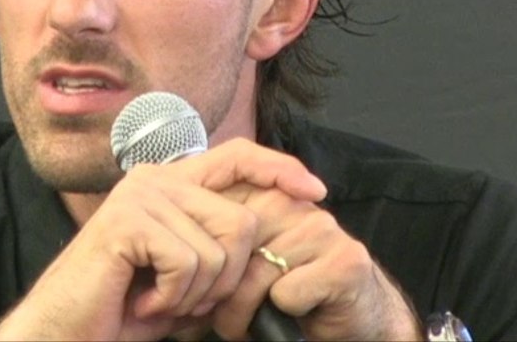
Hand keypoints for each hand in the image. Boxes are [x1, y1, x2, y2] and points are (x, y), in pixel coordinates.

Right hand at [0, 140, 326, 340]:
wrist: (68, 335)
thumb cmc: (126, 311)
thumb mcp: (190, 278)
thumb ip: (225, 250)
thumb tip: (283, 229)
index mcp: (171, 184)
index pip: (238, 156)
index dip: (279, 168)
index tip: (314, 192)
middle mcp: (156, 180)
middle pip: (242, 219)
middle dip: (227, 278)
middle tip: (185, 299)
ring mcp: (140, 196)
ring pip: (220, 249)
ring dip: (197, 294)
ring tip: (157, 299)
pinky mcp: (128, 221)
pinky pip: (189, 263)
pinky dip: (173, 298)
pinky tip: (141, 301)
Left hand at [208, 178, 421, 340]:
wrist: (353, 313)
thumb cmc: (286, 290)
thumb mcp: (240, 262)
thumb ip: (209, 247)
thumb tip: (163, 261)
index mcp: (263, 193)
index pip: (214, 205)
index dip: (197, 254)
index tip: (197, 288)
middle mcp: (291, 202)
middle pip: (229, 245)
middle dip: (216, 291)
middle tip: (217, 315)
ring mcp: (320, 227)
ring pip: (255, 273)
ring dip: (243, 312)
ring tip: (247, 324)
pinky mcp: (344, 258)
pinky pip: (287, 292)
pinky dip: (283, 313)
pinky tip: (292, 314)